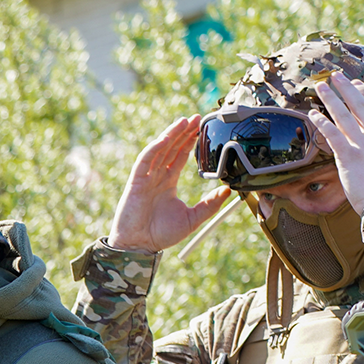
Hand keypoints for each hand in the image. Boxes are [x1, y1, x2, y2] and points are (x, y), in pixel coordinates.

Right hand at [105, 114, 234, 252]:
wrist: (140, 246)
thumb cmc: (161, 235)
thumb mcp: (192, 218)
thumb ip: (209, 204)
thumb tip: (228, 191)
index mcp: (168, 182)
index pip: (181, 156)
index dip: (190, 141)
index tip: (201, 128)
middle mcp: (157, 176)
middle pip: (171, 148)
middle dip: (184, 132)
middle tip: (198, 117)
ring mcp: (146, 177)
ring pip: (160, 149)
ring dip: (171, 134)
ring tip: (185, 121)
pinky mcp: (136, 181)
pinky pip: (145, 160)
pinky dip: (155, 148)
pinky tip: (166, 138)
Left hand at [305, 73, 363, 216]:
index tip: (356, 84)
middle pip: (360, 106)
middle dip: (346, 88)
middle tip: (335, 76)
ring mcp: (363, 146)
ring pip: (345, 116)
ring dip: (331, 99)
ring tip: (321, 87)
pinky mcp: (349, 157)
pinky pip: (333, 134)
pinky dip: (322, 122)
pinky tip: (313, 114)